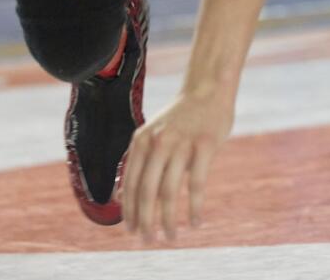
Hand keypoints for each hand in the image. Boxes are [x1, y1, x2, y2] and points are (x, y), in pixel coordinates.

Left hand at [122, 87, 234, 241]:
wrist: (208, 89)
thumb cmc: (181, 118)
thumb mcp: (153, 135)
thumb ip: (139, 162)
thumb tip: (121, 196)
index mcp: (141, 140)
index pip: (130, 183)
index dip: (129, 210)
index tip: (131, 231)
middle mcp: (158, 142)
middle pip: (146, 191)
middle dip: (145, 220)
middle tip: (148, 240)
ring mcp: (181, 143)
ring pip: (169, 192)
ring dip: (168, 219)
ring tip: (170, 236)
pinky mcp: (204, 145)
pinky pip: (196, 184)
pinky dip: (195, 207)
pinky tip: (196, 221)